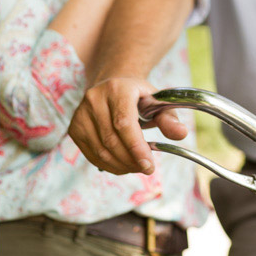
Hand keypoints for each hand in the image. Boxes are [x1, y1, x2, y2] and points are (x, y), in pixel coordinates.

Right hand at [68, 76, 187, 174]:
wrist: (114, 86)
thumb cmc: (139, 96)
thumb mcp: (158, 101)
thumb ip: (169, 118)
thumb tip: (181, 134)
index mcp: (118, 89)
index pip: (124, 123)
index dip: (136, 147)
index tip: (149, 165)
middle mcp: (95, 99)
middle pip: (111, 139)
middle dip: (131, 159)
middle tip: (146, 168)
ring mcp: (81, 114)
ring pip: (100, 150)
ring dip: (120, 165)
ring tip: (137, 167)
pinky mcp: (74, 128)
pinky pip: (91, 154)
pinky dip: (108, 165)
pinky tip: (123, 165)